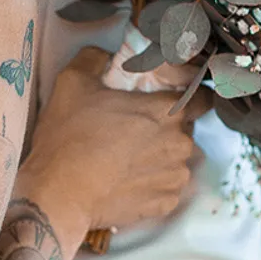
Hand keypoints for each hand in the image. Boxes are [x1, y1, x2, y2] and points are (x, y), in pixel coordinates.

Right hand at [17, 46, 208, 242]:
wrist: (57, 196)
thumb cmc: (67, 139)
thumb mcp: (72, 83)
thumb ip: (94, 59)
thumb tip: (104, 54)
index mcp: (166, 111)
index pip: (203, 98)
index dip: (190, 96)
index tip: (171, 101)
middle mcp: (180, 143)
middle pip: (184, 130)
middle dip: (164, 129)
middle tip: (131, 132)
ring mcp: (175, 177)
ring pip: (176, 161)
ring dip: (158, 158)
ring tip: (125, 160)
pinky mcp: (164, 204)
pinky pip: (165, 188)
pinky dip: (151, 184)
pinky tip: (125, 181)